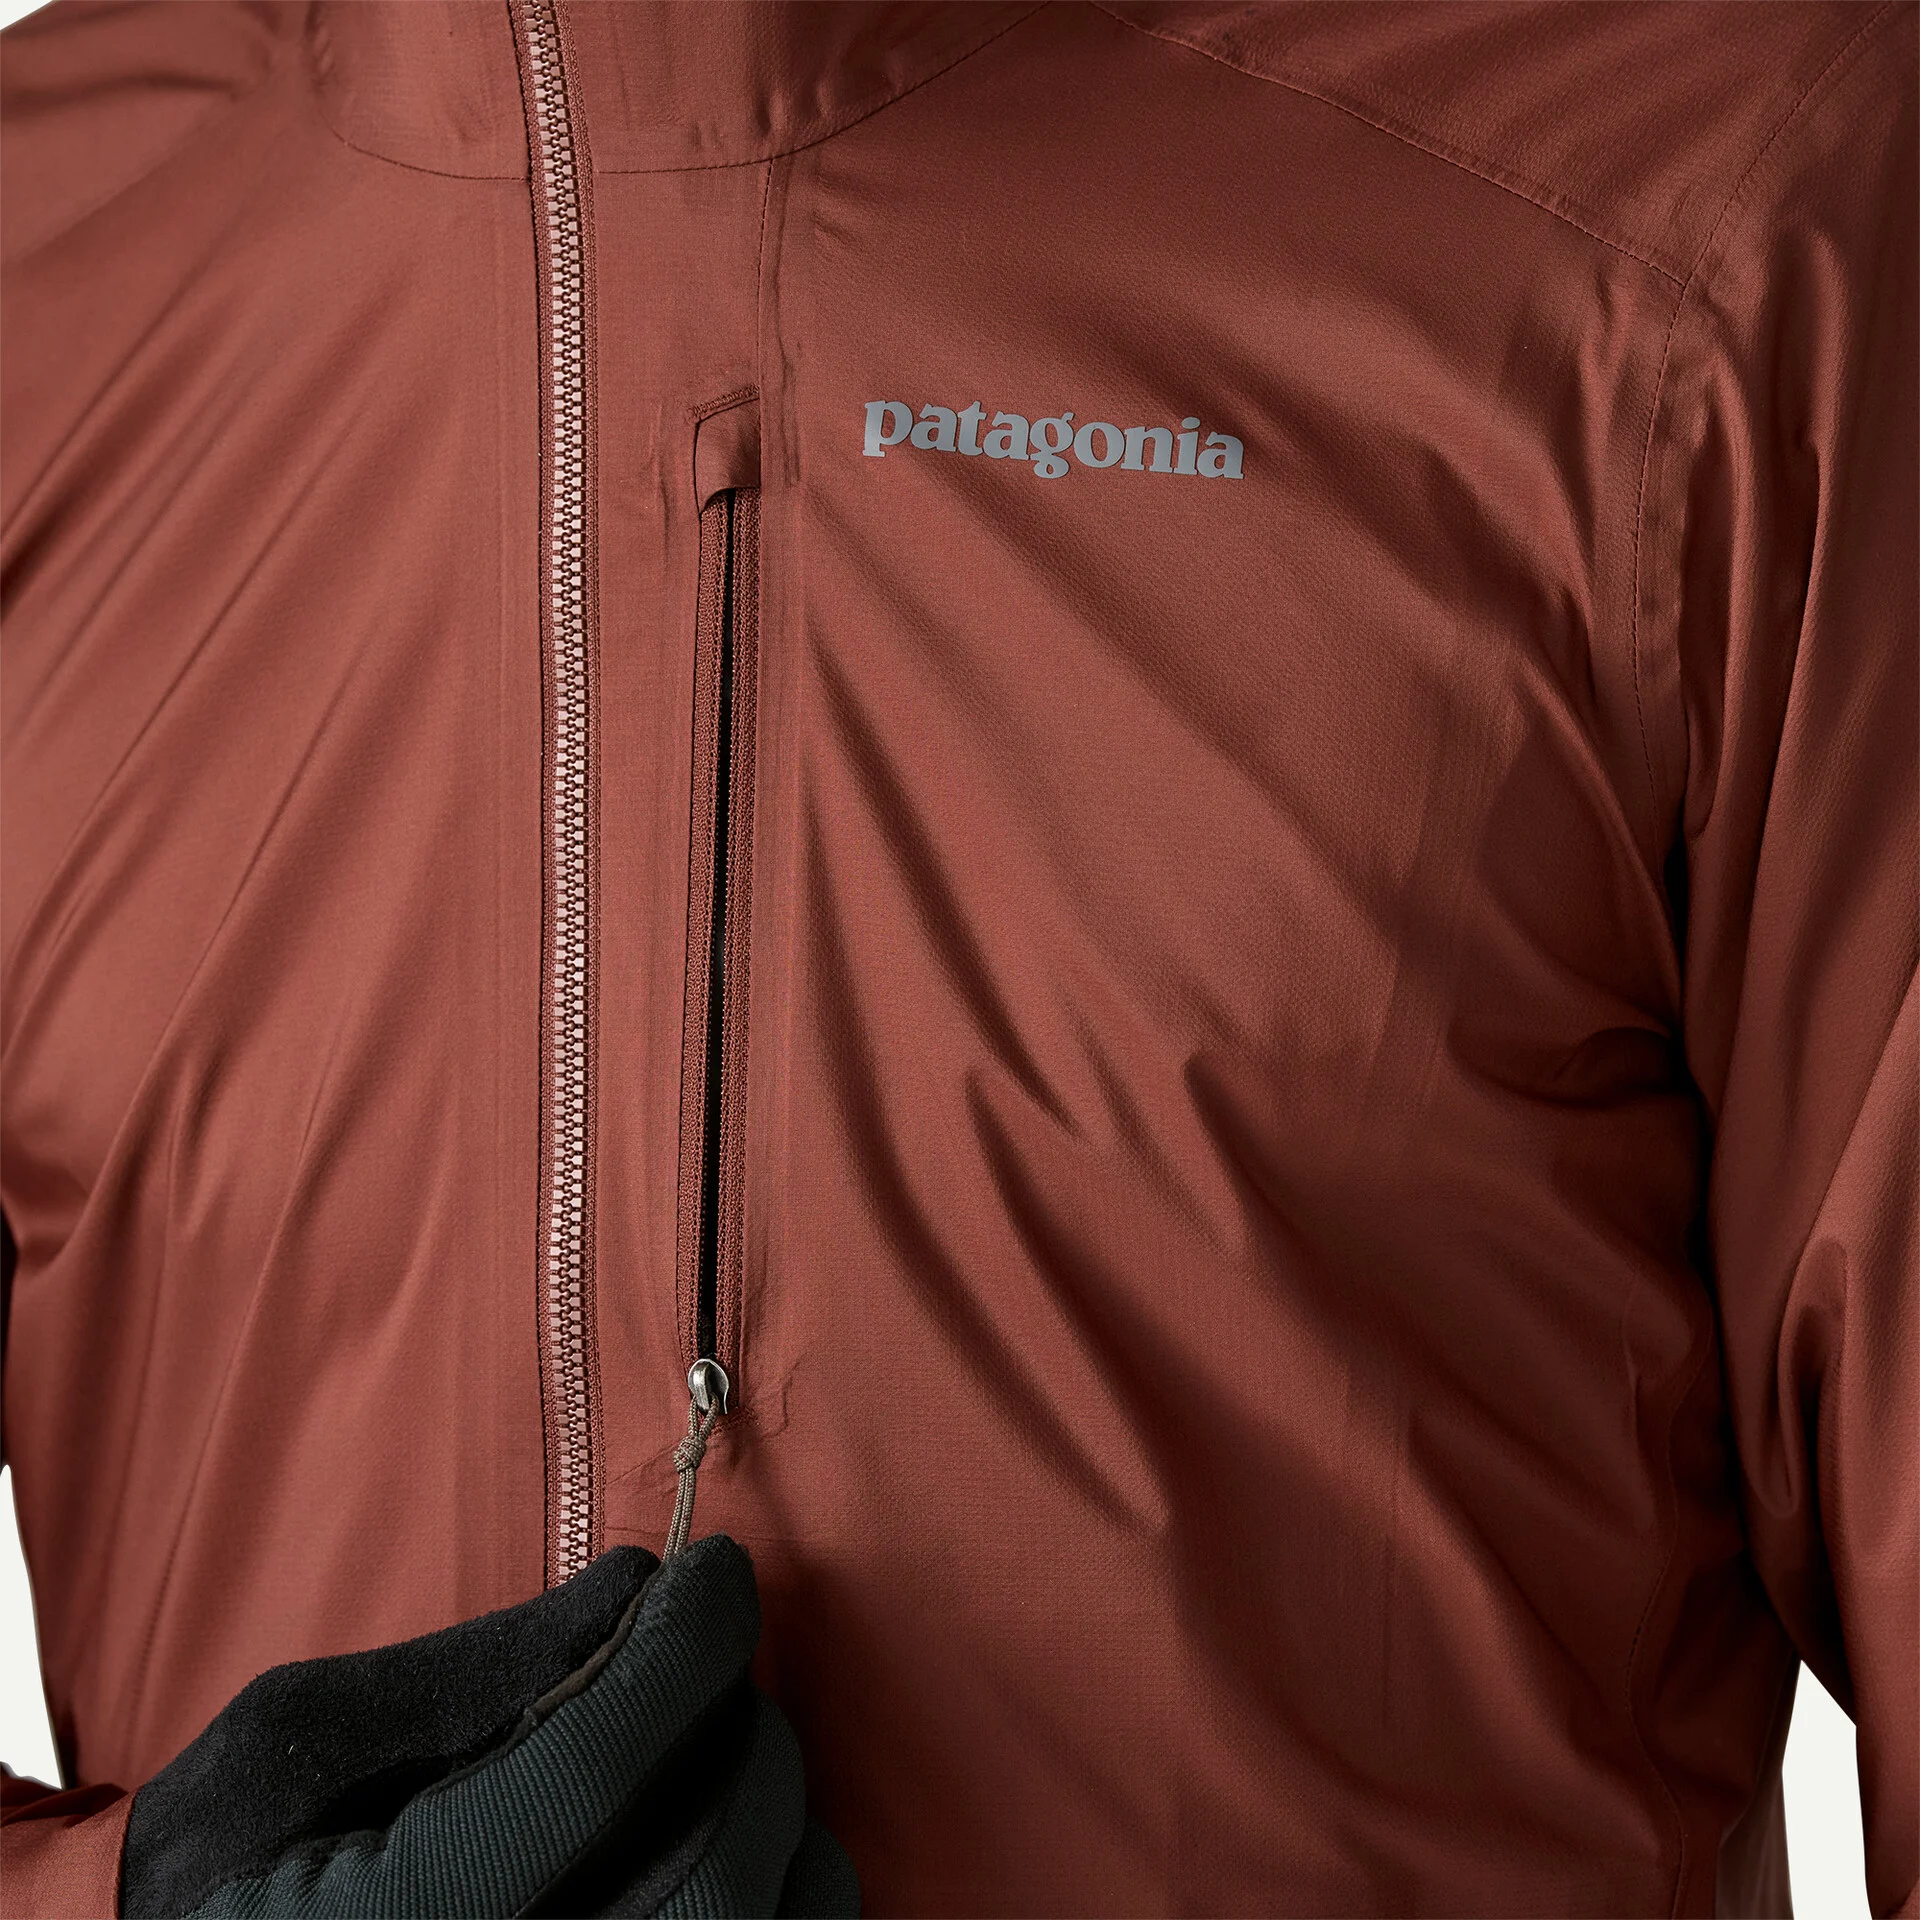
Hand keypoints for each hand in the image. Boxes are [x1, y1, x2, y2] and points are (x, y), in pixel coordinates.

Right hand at [117, 1536, 856, 1917]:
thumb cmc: (222, 1861)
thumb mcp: (305, 1739)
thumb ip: (480, 1667)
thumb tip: (639, 1584)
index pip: (600, 1773)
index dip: (681, 1648)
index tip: (717, 1569)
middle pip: (714, 1865)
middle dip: (739, 1727)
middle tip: (708, 1656)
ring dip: (779, 1813)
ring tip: (713, 1753)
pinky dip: (792, 1891)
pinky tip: (728, 1840)